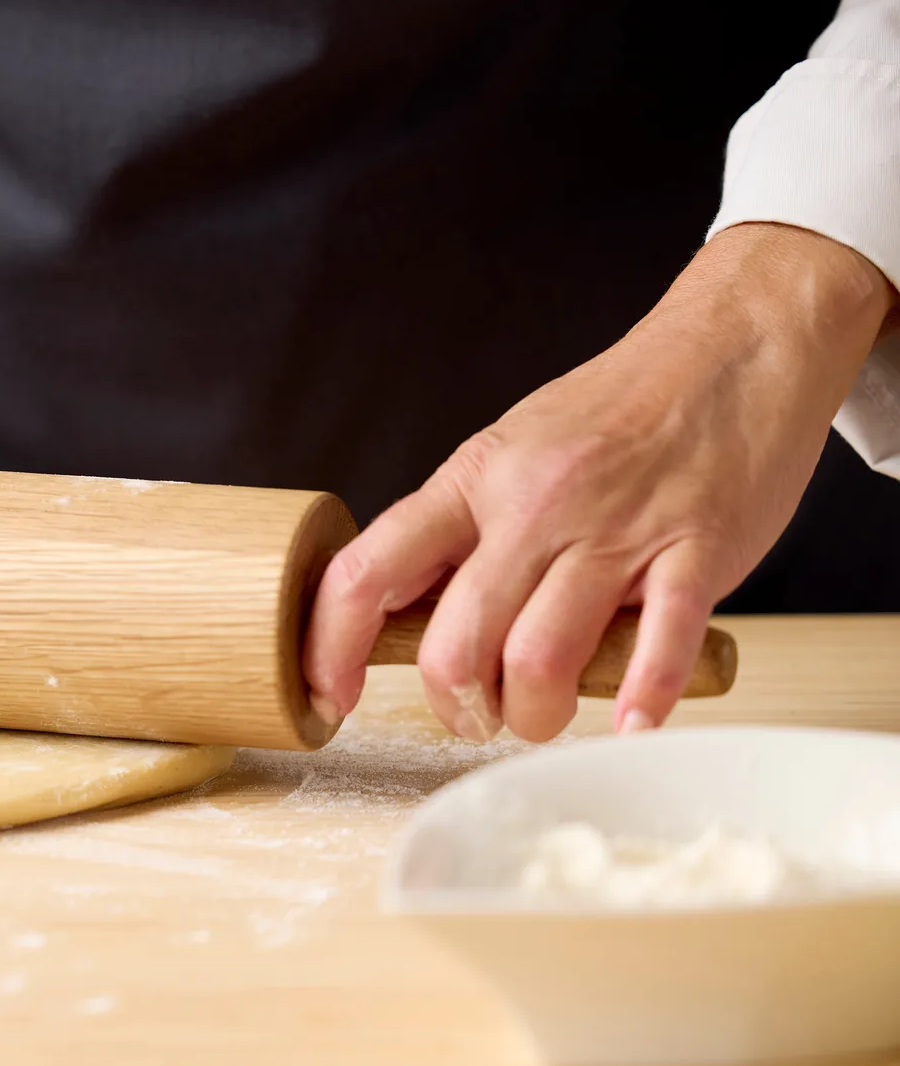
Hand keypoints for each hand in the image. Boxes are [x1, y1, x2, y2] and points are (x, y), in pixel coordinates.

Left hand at [305, 223, 893, 741]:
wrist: (736, 346)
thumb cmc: (620, 410)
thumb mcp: (512, 453)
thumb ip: (462, 529)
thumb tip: (400, 612)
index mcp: (473, 480)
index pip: (366, 573)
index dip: (331, 648)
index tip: (329, 696)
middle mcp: (534, 506)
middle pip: (455, 644)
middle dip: (457, 707)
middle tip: (478, 716)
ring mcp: (616, 531)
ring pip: (539, 661)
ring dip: (535, 716)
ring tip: (546, 713)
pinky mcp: (696, 551)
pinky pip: (659, 647)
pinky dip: (637, 701)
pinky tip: (628, 719)